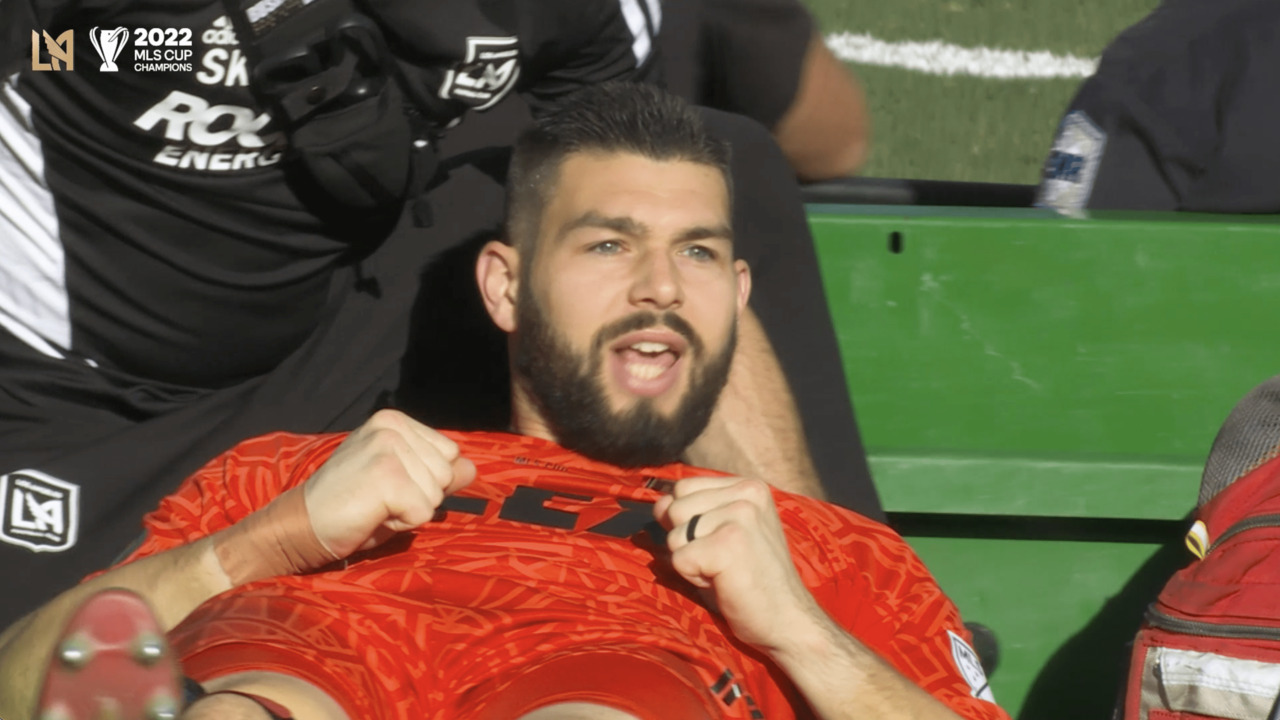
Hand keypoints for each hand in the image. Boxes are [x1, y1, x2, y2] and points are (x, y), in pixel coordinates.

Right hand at [303, 409, 475, 558]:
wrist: (300, 525)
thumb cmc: (350, 506)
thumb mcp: (400, 482)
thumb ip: (437, 473)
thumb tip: (473, 468)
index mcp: (394, 421)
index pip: (449, 453)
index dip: (425, 481)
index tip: (387, 487)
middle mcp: (391, 427)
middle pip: (447, 473)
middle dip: (420, 497)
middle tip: (378, 499)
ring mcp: (388, 448)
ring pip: (437, 494)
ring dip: (409, 511)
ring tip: (373, 506)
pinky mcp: (386, 476)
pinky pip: (423, 513)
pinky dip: (401, 524)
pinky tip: (371, 515)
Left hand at [653, 476, 824, 652]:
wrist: (787, 620)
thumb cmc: (751, 580)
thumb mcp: (722, 534)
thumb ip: (692, 513)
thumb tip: (659, 503)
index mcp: (749, 486)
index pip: (684, 487)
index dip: (689, 521)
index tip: (721, 544)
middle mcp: (747, 493)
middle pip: (674, 507)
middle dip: (687, 541)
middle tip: (722, 562)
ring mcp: (740, 515)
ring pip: (674, 535)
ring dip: (691, 561)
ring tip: (724, 572)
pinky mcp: (729, 543)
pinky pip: (679, 560)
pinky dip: (693, 578)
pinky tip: (723, 583)